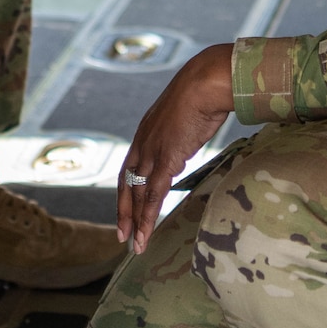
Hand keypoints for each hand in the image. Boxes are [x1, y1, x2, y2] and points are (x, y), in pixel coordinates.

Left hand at [118, 44, 234, 254]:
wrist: (204, 83)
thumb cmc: (201, 95)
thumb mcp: (183, 119)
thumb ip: (177, 138)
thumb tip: (181, 153)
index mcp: (144, 133)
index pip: (128, 169)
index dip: (125, 193)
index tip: (125, 212)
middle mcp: (142, 144)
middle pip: (127, 185)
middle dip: (123, 213)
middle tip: (122, 237)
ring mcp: (152, 152)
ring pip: (138, 194)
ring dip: (135, 222)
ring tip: (135, 244)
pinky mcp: (165, 159)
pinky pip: (153, 194)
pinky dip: (148, 216)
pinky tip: (146, 232)